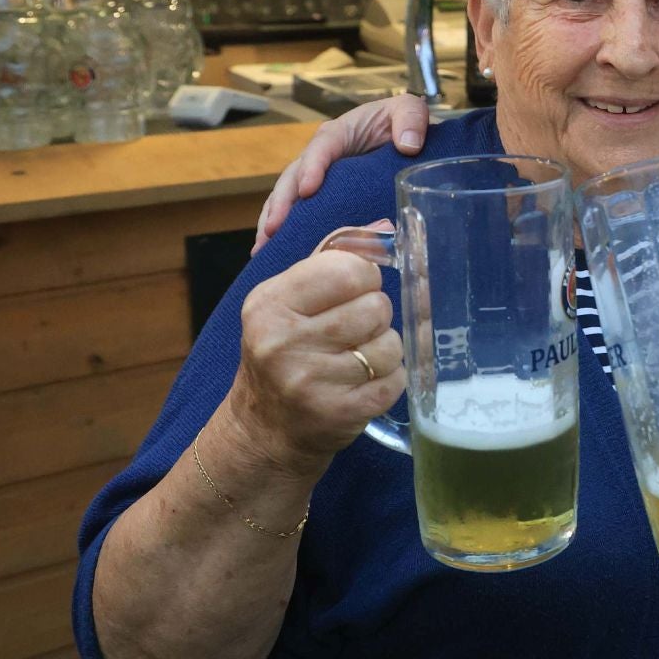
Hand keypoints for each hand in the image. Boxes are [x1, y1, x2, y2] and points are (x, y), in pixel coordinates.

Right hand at [222, 250, 405, 476]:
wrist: (263, 430)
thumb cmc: (282, 354)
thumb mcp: (288, 302)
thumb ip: (331, 259)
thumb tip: (385, 228)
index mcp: (269, 304)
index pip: (347, 269)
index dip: (364, 277)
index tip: (354, 290)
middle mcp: (283, 342)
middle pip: (375, 306)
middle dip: (375, 316)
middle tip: (354, 331)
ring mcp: (309, 382)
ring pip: (391, 344)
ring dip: (385, 350)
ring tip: (357, 359)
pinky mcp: (338, 413)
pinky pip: (395, 380)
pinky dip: (390, 380)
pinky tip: (364, 383)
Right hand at [254, 96, 431, 251]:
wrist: (404, 137)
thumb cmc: (401, 122)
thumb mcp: (410, 111)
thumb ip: (410, 120)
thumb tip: (407, 145)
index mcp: (340, 133)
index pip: (322, 146)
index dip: (312, 167)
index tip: (308, 190)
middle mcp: (320, 155)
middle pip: (294, 175)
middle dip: (281, 202)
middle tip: (272, 228)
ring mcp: (317, 176)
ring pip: (288, 196)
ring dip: (274, 219)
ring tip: (263, 247)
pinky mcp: (320, 195)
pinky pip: (297, 210)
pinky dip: (285, 229)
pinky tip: (273, 251)